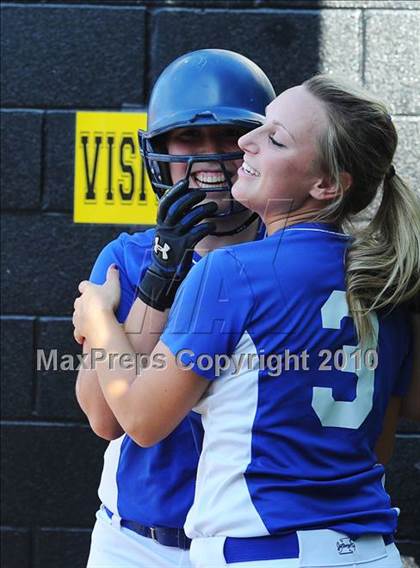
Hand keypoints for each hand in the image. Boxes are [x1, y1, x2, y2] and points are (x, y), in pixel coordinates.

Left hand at [73, 265, 120, 343]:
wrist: (100, 321)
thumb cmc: (107, 302)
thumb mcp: (113, 285)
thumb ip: (113, 274)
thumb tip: (113, 265)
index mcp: (87, 291)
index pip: (84, 286)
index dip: (87, 287)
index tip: (91, 289)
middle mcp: (80, 303)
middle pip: (78, 301)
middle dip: (83, 302)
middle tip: (92, 305)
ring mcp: (78, 316)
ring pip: (76, 315)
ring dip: (82, 317)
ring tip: (90, 320)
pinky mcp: (79, 329)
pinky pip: (77, 332)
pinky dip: (80, 334)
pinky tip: (83, 337)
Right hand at [137, 179, 216, 310]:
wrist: (163, 274)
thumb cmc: (167, 253)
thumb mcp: (165, 234)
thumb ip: (171, 221)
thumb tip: (183, 205)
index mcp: (160, 224)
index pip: (165, 203)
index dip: (174, 191)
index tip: (185, 183)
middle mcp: (166, 229)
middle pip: (177, 207)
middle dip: (191, 197)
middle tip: (202, 194)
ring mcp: (174, 238)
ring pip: (189, 218)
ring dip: (203, 210)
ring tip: (213, 207)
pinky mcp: (184, 248)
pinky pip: (197, 233)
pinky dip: (206, 227)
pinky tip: (212, 226)